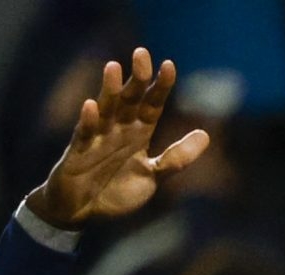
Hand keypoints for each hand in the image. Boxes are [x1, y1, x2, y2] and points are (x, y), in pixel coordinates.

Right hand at [24, 48, 210, 229]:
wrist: (83, 211)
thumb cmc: (116, 191)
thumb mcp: (153, 176)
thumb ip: (176, 158)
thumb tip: (205, 134)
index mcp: (137, 134)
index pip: (151, 105)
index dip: (160, 87)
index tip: (169, 65)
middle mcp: (117, 131)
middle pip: (129, 100)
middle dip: (137, 79)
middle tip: (142, 53)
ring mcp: (97, 139)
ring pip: (105, 110)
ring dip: (110, 91)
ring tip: (114, 68)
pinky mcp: (79, 153)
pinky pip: (84, 135)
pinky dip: (88, 121)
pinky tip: (91, 106)